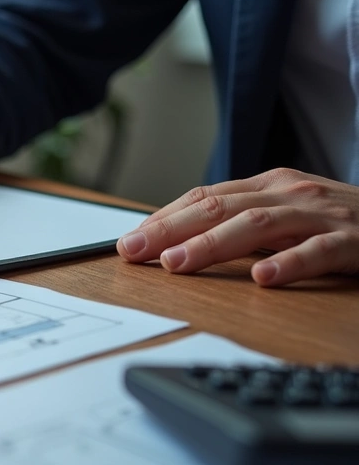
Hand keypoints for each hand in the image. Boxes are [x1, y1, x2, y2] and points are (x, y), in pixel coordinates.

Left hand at [116, 168, 358, 285]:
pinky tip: (263, 279)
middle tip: (134, 251)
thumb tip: (176, 242)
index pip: (203, 197)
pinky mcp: (352, 240)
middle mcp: (288, 192)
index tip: (128, 242)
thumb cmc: (337, 222)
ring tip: (177, 262)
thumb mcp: (284, 215)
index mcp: (267, 185)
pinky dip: (289, 264)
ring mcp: (320, 215)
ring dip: (212, 245)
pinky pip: (318, 252)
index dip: (163, 218)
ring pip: (257, 225)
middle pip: (219, 207)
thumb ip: (239, 224)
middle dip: (170, 229)